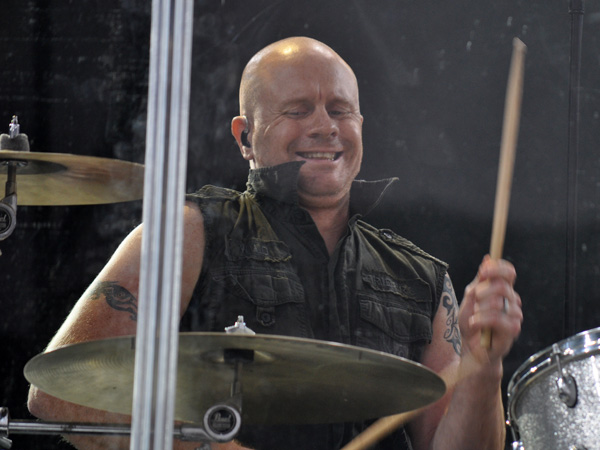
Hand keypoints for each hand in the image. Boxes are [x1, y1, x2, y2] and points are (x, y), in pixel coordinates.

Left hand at [459, 255, 522, 369]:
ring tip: (474, 318)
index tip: (484, 271)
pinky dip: (480, 320)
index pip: (509, 273)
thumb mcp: (470, 300)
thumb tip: (487, 260)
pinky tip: (474, 324)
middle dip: (482, 292)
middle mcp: (512, 302)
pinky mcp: (512, 331)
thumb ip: (478, 281)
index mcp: (504, 291)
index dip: (498, 268)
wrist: (472, 350)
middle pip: (501, 285)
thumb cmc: (472, 324)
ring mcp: (515, 316)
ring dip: (479, 310)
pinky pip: (496, 318)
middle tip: (474, 301)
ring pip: (497, 302)